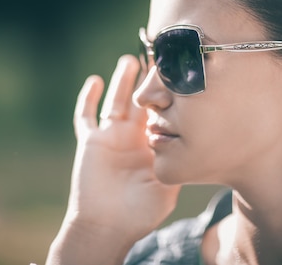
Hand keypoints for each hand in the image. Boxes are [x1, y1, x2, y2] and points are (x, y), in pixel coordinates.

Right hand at [46, 55, 179, 264]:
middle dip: (148, 80)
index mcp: (152, 144)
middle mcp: (132, 136)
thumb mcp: (167, 185)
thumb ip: (176, 162)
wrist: (108, 226)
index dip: (167, 93)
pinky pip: (86, 116)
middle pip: (141, 100)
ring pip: (117, 101)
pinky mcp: (91, 141)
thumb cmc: (140, 212)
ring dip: (122, 81)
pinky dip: (88, 98)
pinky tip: (96, 81)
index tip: (177, 72)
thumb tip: (195, 141)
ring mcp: (111, 137)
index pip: (161, 111)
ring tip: (131, 59)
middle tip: (158, 55)